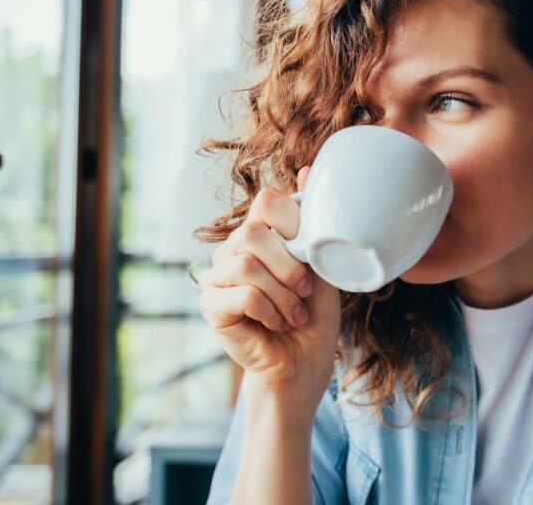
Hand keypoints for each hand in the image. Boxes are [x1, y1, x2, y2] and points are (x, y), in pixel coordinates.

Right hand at [198, 166, 341, 395]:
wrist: (304, 363)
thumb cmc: (314, 315)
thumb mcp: (322, 263)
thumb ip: (313, 223)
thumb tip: (307, 169)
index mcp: (260, 235)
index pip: (266, 201)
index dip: (294, 224)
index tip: (310, 255)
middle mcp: (233, 250)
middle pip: (253, 232)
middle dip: (290, 265)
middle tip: (305, 292)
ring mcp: (216, 277)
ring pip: (247, 263)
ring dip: (282, 294)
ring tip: (294, 313)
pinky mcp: (210, 306)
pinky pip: (241, 293)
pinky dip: (270, 310)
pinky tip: (277, 324)